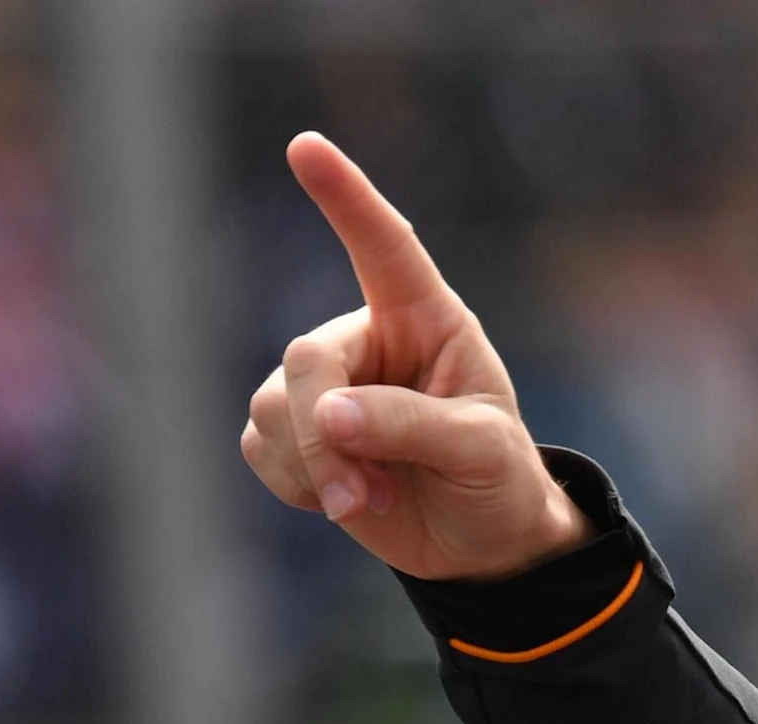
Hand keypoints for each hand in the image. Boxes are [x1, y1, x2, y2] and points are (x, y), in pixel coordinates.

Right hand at [239, 133, 593, 580]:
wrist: (482, 543)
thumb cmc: (497, 479)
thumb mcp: (480, 450)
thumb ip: (413, 425)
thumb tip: (329, 413)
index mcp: (427, 321)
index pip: (386, 248)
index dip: (348, 197)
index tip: (306, 146)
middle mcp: (369, 341)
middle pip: (306, 361)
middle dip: (323, 432)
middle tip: (361, 494)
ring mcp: (327, 386)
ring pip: (273, 407)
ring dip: (314, 468)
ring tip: (369, 500)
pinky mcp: (296, 434)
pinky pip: (260, 447)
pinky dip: (296, 484)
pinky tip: (346, 501)